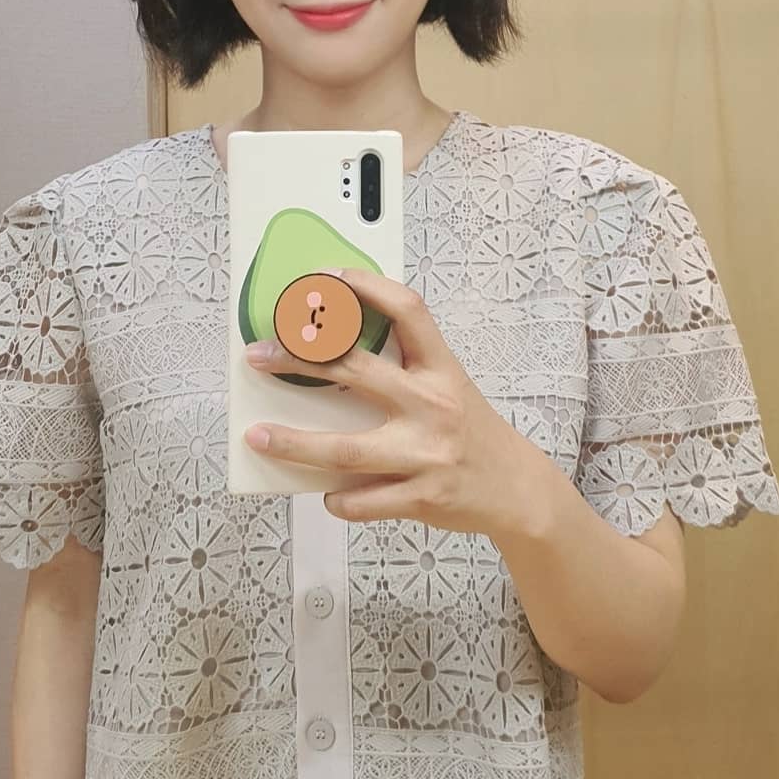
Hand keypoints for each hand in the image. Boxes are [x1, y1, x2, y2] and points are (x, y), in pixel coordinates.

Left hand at [242, 266, 547, 535]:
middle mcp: (433, 405)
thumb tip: (334, 350)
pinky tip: (325, 492)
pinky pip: (362, 500)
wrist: (519, 490)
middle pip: (356, 371)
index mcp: (442, 370)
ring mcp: (427, 454)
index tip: (325, 277)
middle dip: (299, 359)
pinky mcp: (421, 497)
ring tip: (259, 436)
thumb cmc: (472, 433)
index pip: (407, 311)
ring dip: (295, 443)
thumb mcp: (450, 386)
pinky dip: (338, 498)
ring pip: (346, 449)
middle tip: (259, 355)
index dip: (366, 287)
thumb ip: (404, 368)